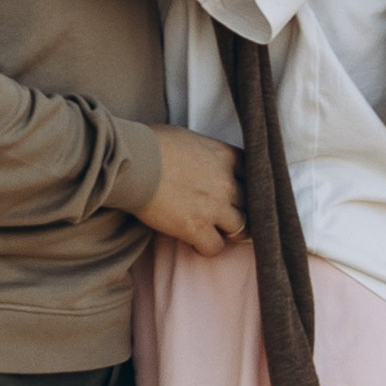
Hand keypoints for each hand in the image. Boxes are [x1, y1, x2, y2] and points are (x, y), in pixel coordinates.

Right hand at [135, 126, 244, 254]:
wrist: (132, 161)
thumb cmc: (151, 144)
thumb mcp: (189, 138)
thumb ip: (206, 152)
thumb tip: (200, 162)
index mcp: (225, 155)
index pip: (253, 175)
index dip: (247, 186)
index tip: (238, 193)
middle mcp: (226, 182)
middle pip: (252, 203)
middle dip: (240, 210)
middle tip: (228, 216)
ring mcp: (214, 206)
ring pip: (241, 229)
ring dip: (229, 232)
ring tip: (214, 231)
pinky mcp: (196, 228)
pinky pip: (215, 248)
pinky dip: (207, 248)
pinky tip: (195, 242)